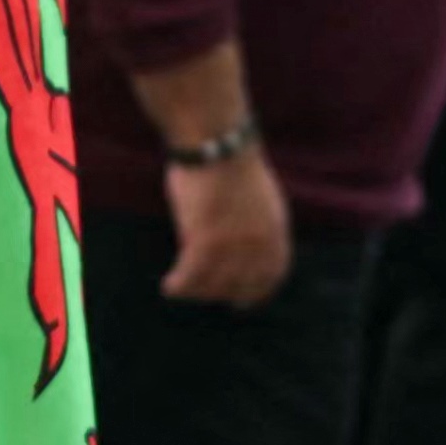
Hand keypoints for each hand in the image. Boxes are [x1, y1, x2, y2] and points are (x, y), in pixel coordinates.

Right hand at [159, 153, 290, 307]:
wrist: (217, 143)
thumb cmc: (232, 160)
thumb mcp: (261, 197)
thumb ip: (258, 224)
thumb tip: (246, 243)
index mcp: (276, 231)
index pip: (273, 276)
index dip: (256, 293)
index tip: (241, 301)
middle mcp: (258, 245)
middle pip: (241, 286)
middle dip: (221, 293)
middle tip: (204, 293)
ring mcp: (233, 247)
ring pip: (213, 285)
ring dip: (196, 291)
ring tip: (182, 289)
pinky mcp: (205, 243)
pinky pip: (190, 277)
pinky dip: (178, 285)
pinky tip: (169, 286)